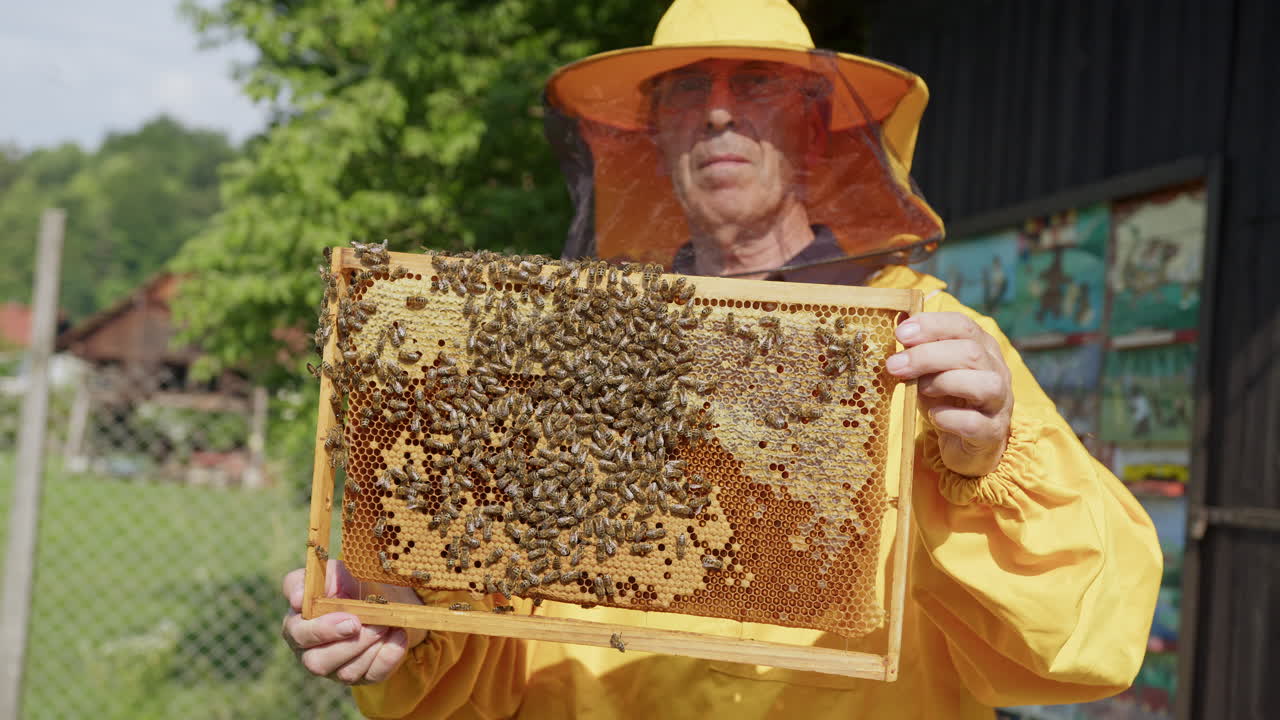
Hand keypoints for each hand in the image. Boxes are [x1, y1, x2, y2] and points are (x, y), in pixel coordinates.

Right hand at [281, 559, 426, 684]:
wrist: (388, 597)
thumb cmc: (352, 584)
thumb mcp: (334, 571)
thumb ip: (314, 577)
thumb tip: (297, 599)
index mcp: (299, 623)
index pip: (296, 633)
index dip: (321, 629)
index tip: (349, 619)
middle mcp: (311, 651)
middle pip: (317, 662)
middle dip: (349, 643)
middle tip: (369, 623)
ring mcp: (336, 668)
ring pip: (346, 672)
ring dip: (370, 645)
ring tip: (385, 623)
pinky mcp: (362, 677)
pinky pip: (373, 675)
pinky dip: (389, 655)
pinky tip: (398, 634)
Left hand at [885, 312, 1013, 476]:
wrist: (967, 444)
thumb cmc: (946, 399)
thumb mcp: (929, 371)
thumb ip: (918, 349)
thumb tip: (898, 320)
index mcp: (982, 348)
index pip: (963, 325)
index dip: (932, 325)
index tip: (900, 333)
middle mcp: (996, 371)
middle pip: (971, 352)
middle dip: (927, 356)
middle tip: (894, 366)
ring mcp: (999, 402)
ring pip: (985, 384)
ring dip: (944, 383)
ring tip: (920, 389)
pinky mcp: (993, 432)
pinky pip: (975, 422)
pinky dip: (949, 418)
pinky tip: (933, 417)